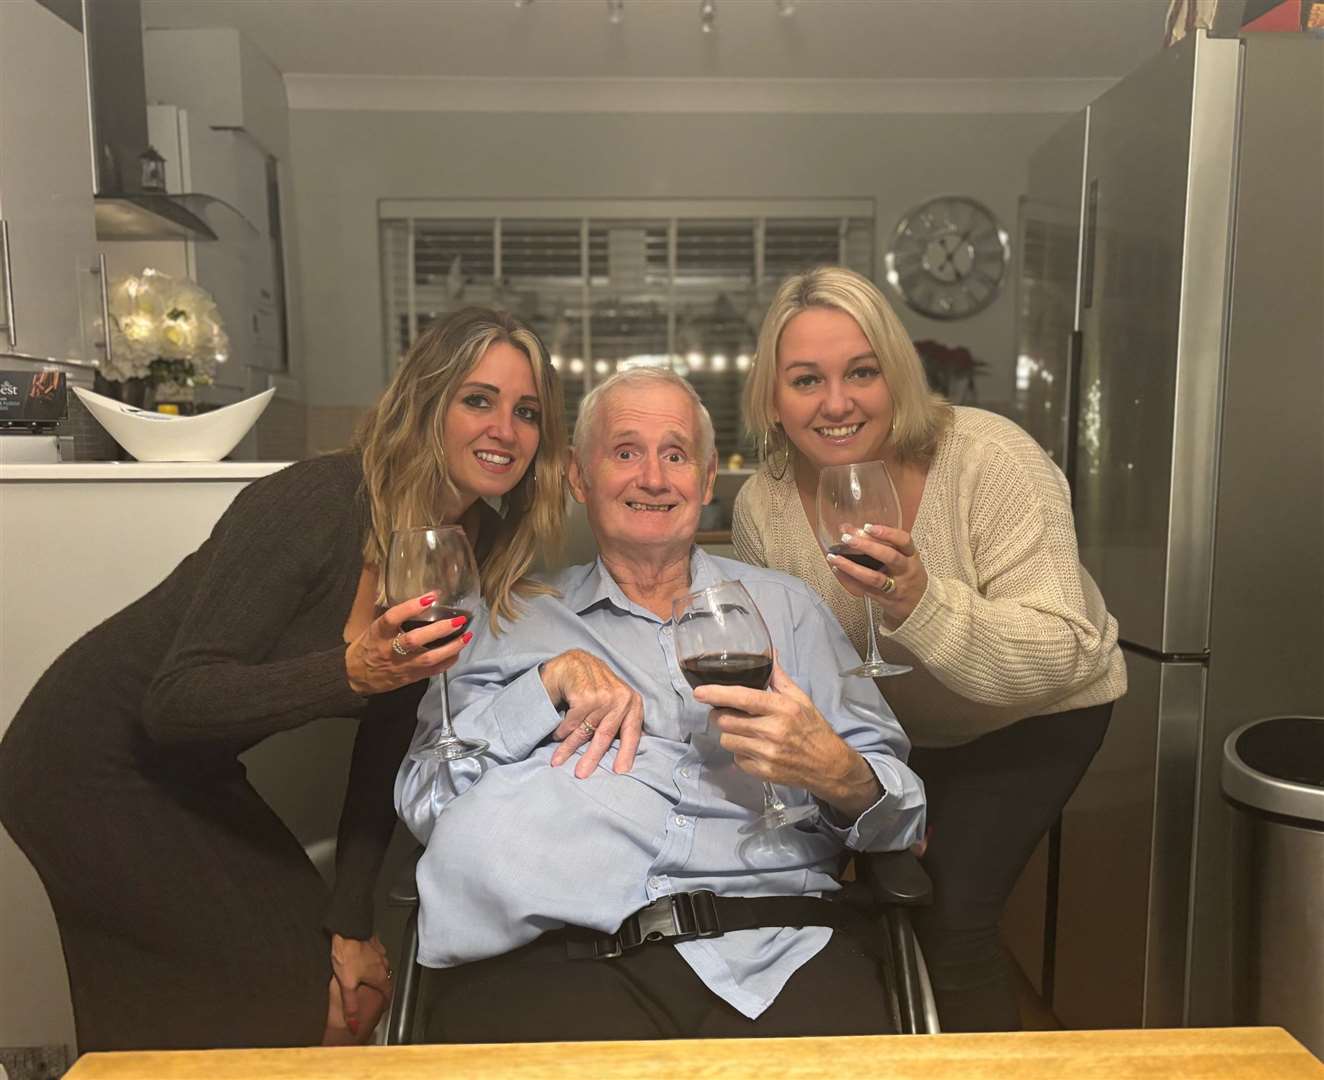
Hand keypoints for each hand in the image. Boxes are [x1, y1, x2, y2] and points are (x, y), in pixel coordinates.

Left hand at [329, 933, 392, 1040]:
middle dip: (381, 985)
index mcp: (378, 976)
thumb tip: (353, 1026)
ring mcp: (378, 951)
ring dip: (378, 970)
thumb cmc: (347, 956)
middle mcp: (382, 963)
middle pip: (385, 977)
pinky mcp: (372, 940)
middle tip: (375, 991)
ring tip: (370, 975)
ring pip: (382, 963)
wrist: (345, 931)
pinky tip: (365, 956)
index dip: (385, 1000)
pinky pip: (377, 951)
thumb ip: (350, 1006)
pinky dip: (374, 957)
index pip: (387, 991)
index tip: (383, 1004)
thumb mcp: (346, 985)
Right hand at [344, 593, 472, 695]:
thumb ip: (394, 615)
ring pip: (428, 658)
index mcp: (378, 632)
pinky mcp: (410, 677)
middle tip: (458, 620)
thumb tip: (419, 597)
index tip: (431, 596)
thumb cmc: (367, 645)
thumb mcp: (373, 626)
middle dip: (439, 630)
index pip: (393, 617)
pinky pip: (432, 671)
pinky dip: (447, 662)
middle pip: (415, 640)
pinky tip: (458, 652)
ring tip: (466, 636)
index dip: (411, 607)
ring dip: (450, 647)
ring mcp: (401, 665)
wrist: (354, 676)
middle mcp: (390, 649)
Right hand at [539, 649, 642, 777]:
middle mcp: (621, 697)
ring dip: (569, 748)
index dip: (627, 753)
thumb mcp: (613, 701)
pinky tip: (556, 735)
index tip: (620, 771)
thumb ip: (620, 722)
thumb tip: (626, 757)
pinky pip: (571, 722)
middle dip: (592, 757)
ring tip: (558, 761)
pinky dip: (562, 731)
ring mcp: (603, 694)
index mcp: (632, 702)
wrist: (573, 663)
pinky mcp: (585, 694)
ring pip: (585, 731)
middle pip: (607, 735)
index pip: (632, 732)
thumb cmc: (594, 687)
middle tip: (582, 774)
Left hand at [694, 658, 881, 816]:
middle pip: (726, 720)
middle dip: (721, 715)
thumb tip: (768, 652)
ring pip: (727, 740)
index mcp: (781, 708)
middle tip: (728, 713)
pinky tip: (754, 748)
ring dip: (730, 735)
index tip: (699, 692)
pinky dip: (740, 753)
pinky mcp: (763, 772)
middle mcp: (772, 730)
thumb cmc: (813, 728)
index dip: (717, 694)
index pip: (742, 698)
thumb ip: (778, 677)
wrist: (828, 765)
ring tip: (744, 732)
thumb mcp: (800, 698)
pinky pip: (736, 759)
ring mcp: (767, 754)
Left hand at [826, 524, 927, 627]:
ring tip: (834, 557)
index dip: (887, 533)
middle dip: (867, 546)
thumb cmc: (905, 574)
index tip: (868, 527)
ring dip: (851, 567)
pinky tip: (837, 571)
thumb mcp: (901, 556)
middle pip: (890, 557)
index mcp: (911, 556)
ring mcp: (896, 587)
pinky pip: (864, 590)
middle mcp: (906, 571)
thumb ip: (878, 542)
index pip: (904, 541)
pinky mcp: (884, 599)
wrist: (919, 604)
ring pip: (874, 578)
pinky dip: (848, 580)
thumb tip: (847, 528)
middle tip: (847, 539)